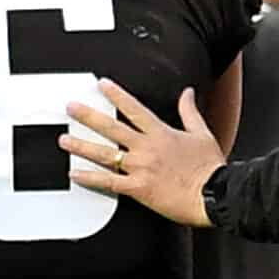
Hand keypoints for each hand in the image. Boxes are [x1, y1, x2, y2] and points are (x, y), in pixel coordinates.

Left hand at [61, 79, 225, 227]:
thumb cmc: (210, 168)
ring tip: (64, 140)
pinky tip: (74, 174)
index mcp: (161, 133)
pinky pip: (108, 182)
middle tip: (71, 108)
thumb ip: (190, 111)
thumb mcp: (202, 133)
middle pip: (112, 128)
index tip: (101, 84)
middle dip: (88, 116)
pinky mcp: (138, 188)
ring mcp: (141, 167)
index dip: (116, 95)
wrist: (215, 194)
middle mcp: (147, 147)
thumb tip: (187, 92)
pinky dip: (90, 178)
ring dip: (82, 146)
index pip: (134, 108)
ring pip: (105, 154)